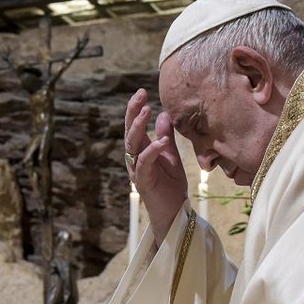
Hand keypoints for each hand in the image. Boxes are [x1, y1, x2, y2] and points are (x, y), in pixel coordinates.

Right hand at [125, 89, 187, 244]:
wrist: (174, 212)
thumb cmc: (171, 185)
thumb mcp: (171, 156)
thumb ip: (165, 136)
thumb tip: (163, 114)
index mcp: (141, 150)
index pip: (135, 125)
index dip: (136, 108)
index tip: (141, 91)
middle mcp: (135, 158)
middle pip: (129, 131)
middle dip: (133, 112)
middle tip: (140, 95)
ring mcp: (137, 170)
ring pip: (132, 145)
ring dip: (138, 127)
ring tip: (147, 111)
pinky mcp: (143, 183)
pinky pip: (144, 164)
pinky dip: (151, 152)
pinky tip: (160, 142)